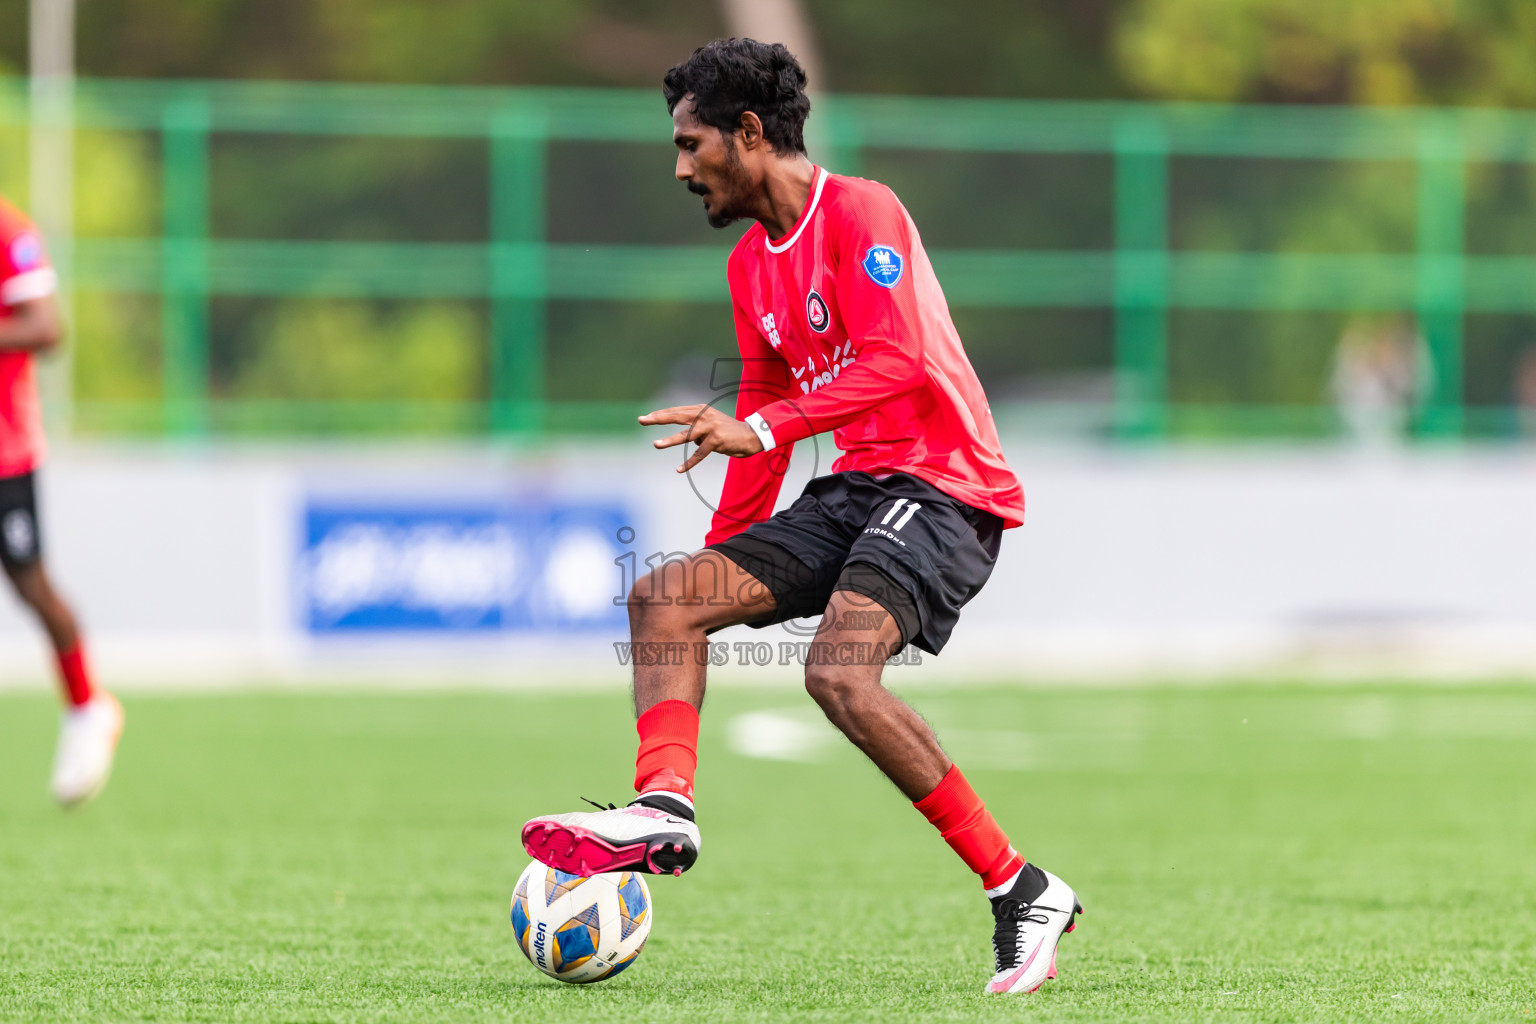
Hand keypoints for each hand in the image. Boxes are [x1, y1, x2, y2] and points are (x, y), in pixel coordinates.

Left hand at [640, 404, 763, 472]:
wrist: (751, 435)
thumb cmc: (728, 432)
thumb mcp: (710, 424)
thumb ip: (696, 428)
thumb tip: (683, 438)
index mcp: (701, 410)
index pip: (676, 411)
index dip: (660, 414)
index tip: (646, 418)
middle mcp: (704, 415)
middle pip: (676, 416)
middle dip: (657, 418)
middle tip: (641, 420)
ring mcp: (710, 427)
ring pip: (685, 435)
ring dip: (669, 441)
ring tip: (655, 445)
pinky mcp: (716, 440)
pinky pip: (699, 454)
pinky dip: (689, 463)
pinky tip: (679, 469)